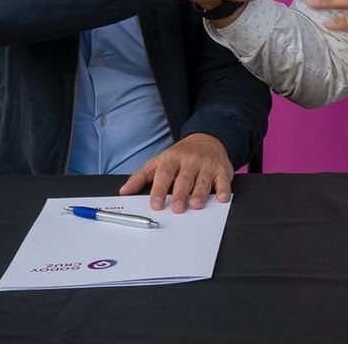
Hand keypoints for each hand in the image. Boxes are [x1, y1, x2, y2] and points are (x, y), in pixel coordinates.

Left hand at [118, 133, 233, 212]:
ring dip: (200, 193)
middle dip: (180, 194)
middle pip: (184, 179)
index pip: (164, 174)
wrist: (207, 139)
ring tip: (195, 205)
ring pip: (203, 181)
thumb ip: (141, 177)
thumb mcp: (158, 162)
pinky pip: (224, 181)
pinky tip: (222, 198)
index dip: (159, 189)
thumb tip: (124, 192)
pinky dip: (224, 190)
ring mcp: (207, 165)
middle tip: (177, 209)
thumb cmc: (180, 156)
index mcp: (172, 159)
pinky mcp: (222, 170)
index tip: (156, 204)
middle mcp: (190, 161)